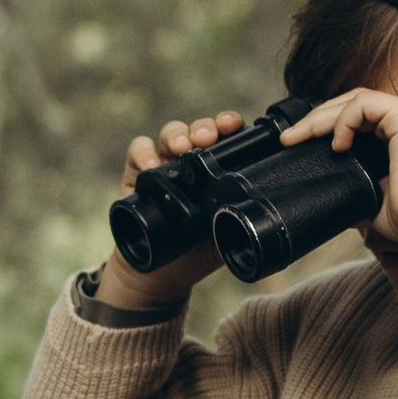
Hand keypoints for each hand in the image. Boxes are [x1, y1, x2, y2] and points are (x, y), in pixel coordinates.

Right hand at [93, 110, 248, 312]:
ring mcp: (165, 164)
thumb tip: (261, 211)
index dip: (231, 126)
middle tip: (207, 138)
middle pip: (200, 130)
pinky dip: (144, 152)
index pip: (228, 138)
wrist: (163, 272)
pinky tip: (151, 166)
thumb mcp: (228, 237)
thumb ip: (240, 220)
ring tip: (181, 147)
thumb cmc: (199, 252)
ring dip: (177, 134)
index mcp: (219, 171)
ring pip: (171, 133)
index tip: (233, 126)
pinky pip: (138, 149)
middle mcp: (192, 162)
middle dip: (204, 128)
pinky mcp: (137, 172)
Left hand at [280, 88, 397, 272]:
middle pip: (354, 102)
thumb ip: (353, 186)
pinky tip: (337, 146)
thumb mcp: (371, 197)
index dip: (327, 123)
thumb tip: (327, 194)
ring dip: (321, 117)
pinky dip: (343, 121)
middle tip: (289, 139)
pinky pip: (363, 104)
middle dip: (317, 118)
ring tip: (298, 139)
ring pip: (355, 99)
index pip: (360, 114)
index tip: (297, 142)